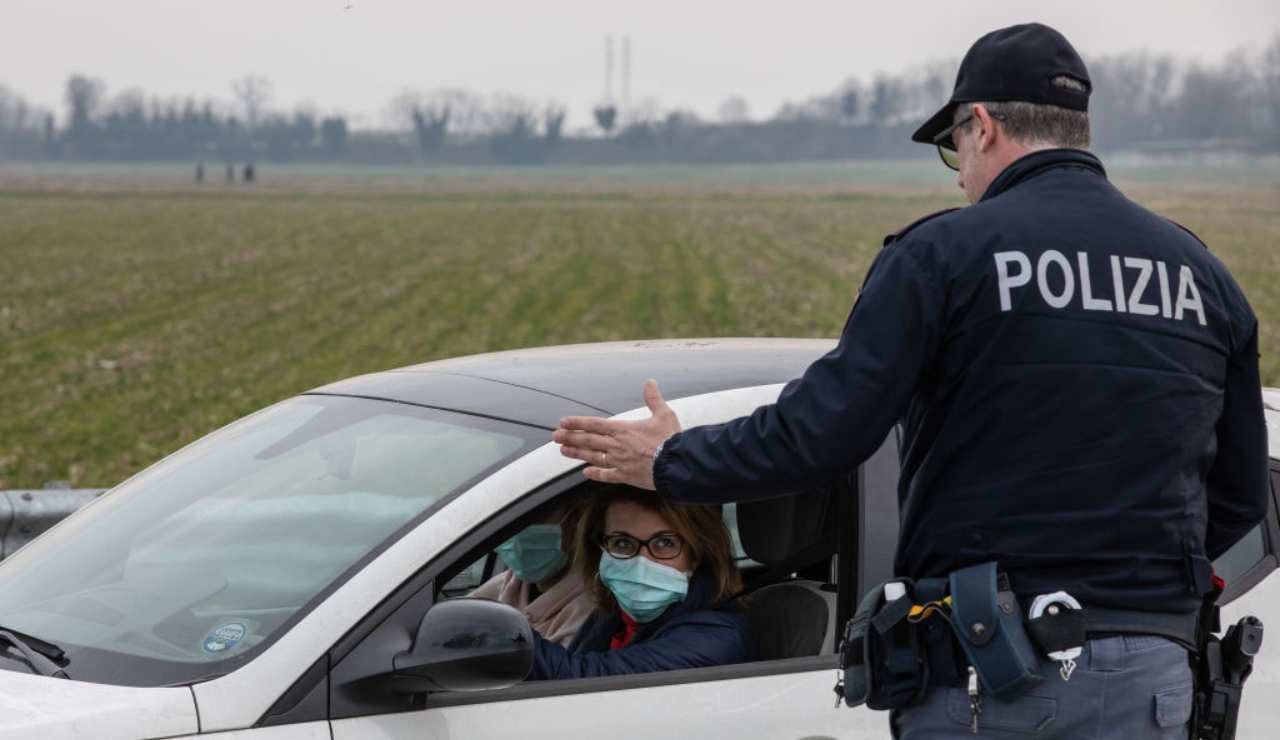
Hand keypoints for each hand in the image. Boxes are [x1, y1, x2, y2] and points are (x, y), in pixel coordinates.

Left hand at [553, 379, 681, 489]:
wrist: (676, 465)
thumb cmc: (670, 439)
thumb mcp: (664, 414)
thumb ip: (654, 399)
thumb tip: (650, 382)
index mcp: (623, 429)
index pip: (594, 424)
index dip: (577, 423)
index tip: (563, 422)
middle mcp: (616, 446)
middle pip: (588, 440)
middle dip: (570, 437)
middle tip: (555, 437)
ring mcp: (619, 462)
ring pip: (592, 457)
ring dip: (577, 453)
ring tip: (563, 451)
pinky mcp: (625, 476)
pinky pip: (606, 475)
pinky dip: (596, 473)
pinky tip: (586, 472)